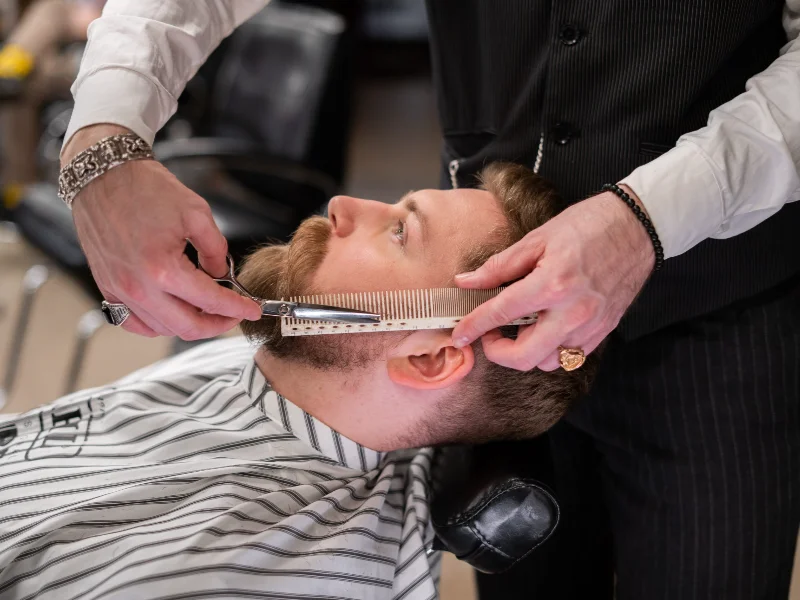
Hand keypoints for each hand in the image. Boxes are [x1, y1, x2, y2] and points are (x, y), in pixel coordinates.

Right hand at [64, 125, 261, 338]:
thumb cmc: (146, 189)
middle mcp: (138, 287)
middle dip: (218, 324)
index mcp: (163, 268)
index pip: (211, 301)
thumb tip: (221, 275)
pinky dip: (158, 324)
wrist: (103, 176)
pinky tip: (174, 312)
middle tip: (233, 315)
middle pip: (188, 327)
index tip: (252, 310)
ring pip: (163, 329)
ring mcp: (119, 290)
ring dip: (190, 324)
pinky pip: (134, 323)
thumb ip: (216, 250)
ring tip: (206, 309)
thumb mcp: (196, 213)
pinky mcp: (107, 288)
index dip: (237, 308)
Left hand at [451, 186, 655, 370]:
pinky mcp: (604, 332)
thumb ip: (499, 267)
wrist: (637, 227)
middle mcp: (573, 312)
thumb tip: (466, 282)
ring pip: (547, 362)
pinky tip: (546, 325)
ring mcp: (591, 326)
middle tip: (491, 333)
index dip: (474, 326)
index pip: (501, 314)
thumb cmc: (588, 226)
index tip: (460, 334)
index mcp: (552, 284)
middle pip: (524, 357)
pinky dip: (551, 348)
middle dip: (498, 352)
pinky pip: (569, 357)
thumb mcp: (537, 239)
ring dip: (527, 350)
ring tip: (523, 324)